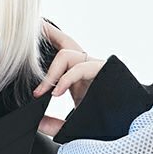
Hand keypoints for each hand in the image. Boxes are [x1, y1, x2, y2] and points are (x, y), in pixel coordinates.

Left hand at [33, 20, 105, 136]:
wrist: (124, 127)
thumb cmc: (103, 124)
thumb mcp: (72, 126)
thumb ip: (54, 125)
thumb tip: (38, 124)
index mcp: (78, 78)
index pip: (61, 55)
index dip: (48, 47)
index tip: (28, 50)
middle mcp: (85, 69)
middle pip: (66, 42)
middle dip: (50, 33)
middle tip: (35, 26)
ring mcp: (94, 68)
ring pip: (68, 54)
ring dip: (51, 73)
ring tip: (43, 92)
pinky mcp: (102, 71)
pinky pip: (80, 67)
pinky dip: (65, 79)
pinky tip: (56, 93)